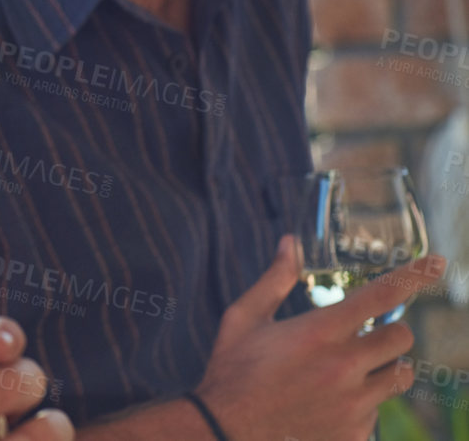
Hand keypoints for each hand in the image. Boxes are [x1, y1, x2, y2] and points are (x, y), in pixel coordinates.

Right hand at [195, 236, 444, 440]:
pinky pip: (378, 411)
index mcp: (320, 332)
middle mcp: (345, 366)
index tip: (439, 263)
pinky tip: (328, 404)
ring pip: (400, 376)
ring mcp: (354, 404)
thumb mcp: (244, 318)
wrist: (226, 433)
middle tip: (364, 337)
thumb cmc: (232, 371)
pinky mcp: (356, 433)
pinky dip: (362, 404)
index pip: (383, 295)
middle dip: (388, 332)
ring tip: (350, 372)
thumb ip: (274, 279)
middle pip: (401, 338)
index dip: (416, 275)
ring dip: (383, 368)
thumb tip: (291, 244)